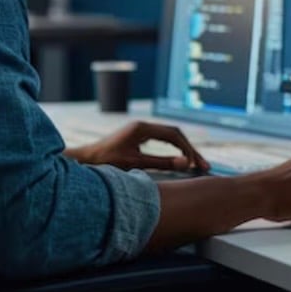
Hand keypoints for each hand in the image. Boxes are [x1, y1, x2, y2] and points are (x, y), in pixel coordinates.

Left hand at [68, 121, 209, 172]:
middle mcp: (143, 125)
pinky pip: (162, 138)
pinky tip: (180, 159)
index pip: (174, 135)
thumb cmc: (107, 163)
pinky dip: (174, 148)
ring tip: (196, 164)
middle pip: (175, 133)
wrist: (86, 160)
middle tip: (204, 165)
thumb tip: (186, 163)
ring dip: (183, 148)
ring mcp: (140, 129)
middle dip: (190, 149)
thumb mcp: (136, 165)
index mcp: (142, 128)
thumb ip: (161, 163)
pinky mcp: (138, 135)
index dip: (188, 149)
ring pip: (170, 135)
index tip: (197, 164)